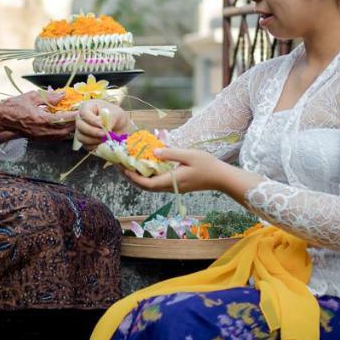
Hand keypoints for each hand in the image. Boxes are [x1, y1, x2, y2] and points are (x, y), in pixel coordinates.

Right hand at [0, 90, 75, 140]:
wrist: (0, 119)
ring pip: (61, 135)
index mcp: (41, 120)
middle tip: (80, 114)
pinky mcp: (38, 138)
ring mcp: (40, 137)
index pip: (63, 119)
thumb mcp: (31, 97)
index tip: (80, 109)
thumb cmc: (13, 106)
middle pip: (65, 130)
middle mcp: (42, 131)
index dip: (74, 114)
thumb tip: (62, 95)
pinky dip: (62, 131)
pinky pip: (55, 137)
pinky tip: (63, 124)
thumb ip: (49, 97)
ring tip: (74, 119)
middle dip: (74, 122)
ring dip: (69, 128)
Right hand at [75, 100, 131, 149]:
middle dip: (93, 131)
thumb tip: (103, 128)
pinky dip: (94, 146)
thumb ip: (109, 119)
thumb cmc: (115, 116)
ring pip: (81, 137)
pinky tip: (103, 143)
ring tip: (105, 139)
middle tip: (104, 134)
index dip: (92, 120)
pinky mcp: (85, 140)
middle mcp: (82, 118)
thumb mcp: (115, 113)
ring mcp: (81, 130)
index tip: (102, 124)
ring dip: (93, 140)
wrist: (119, 126)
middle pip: (80, 126)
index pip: (84, 113)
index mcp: (88, 107)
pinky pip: (85, 146)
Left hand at [120, 147, 256, 199]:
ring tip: (127, 165)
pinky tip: (144, 166)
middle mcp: (170, 187)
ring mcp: (173, 187)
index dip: (132, 176)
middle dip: (130, 176)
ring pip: (149, 186)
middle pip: (144, 186)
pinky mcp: (176, 185)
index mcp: (171, 181)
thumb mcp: (189, 155)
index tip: (122, 166)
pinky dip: (146, 176)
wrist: (221, 178)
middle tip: (119, 164)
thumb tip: (154, 152)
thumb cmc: (207, 165)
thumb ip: (171, 153)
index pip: (146, 183)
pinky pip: (156, 183)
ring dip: (137, 177)